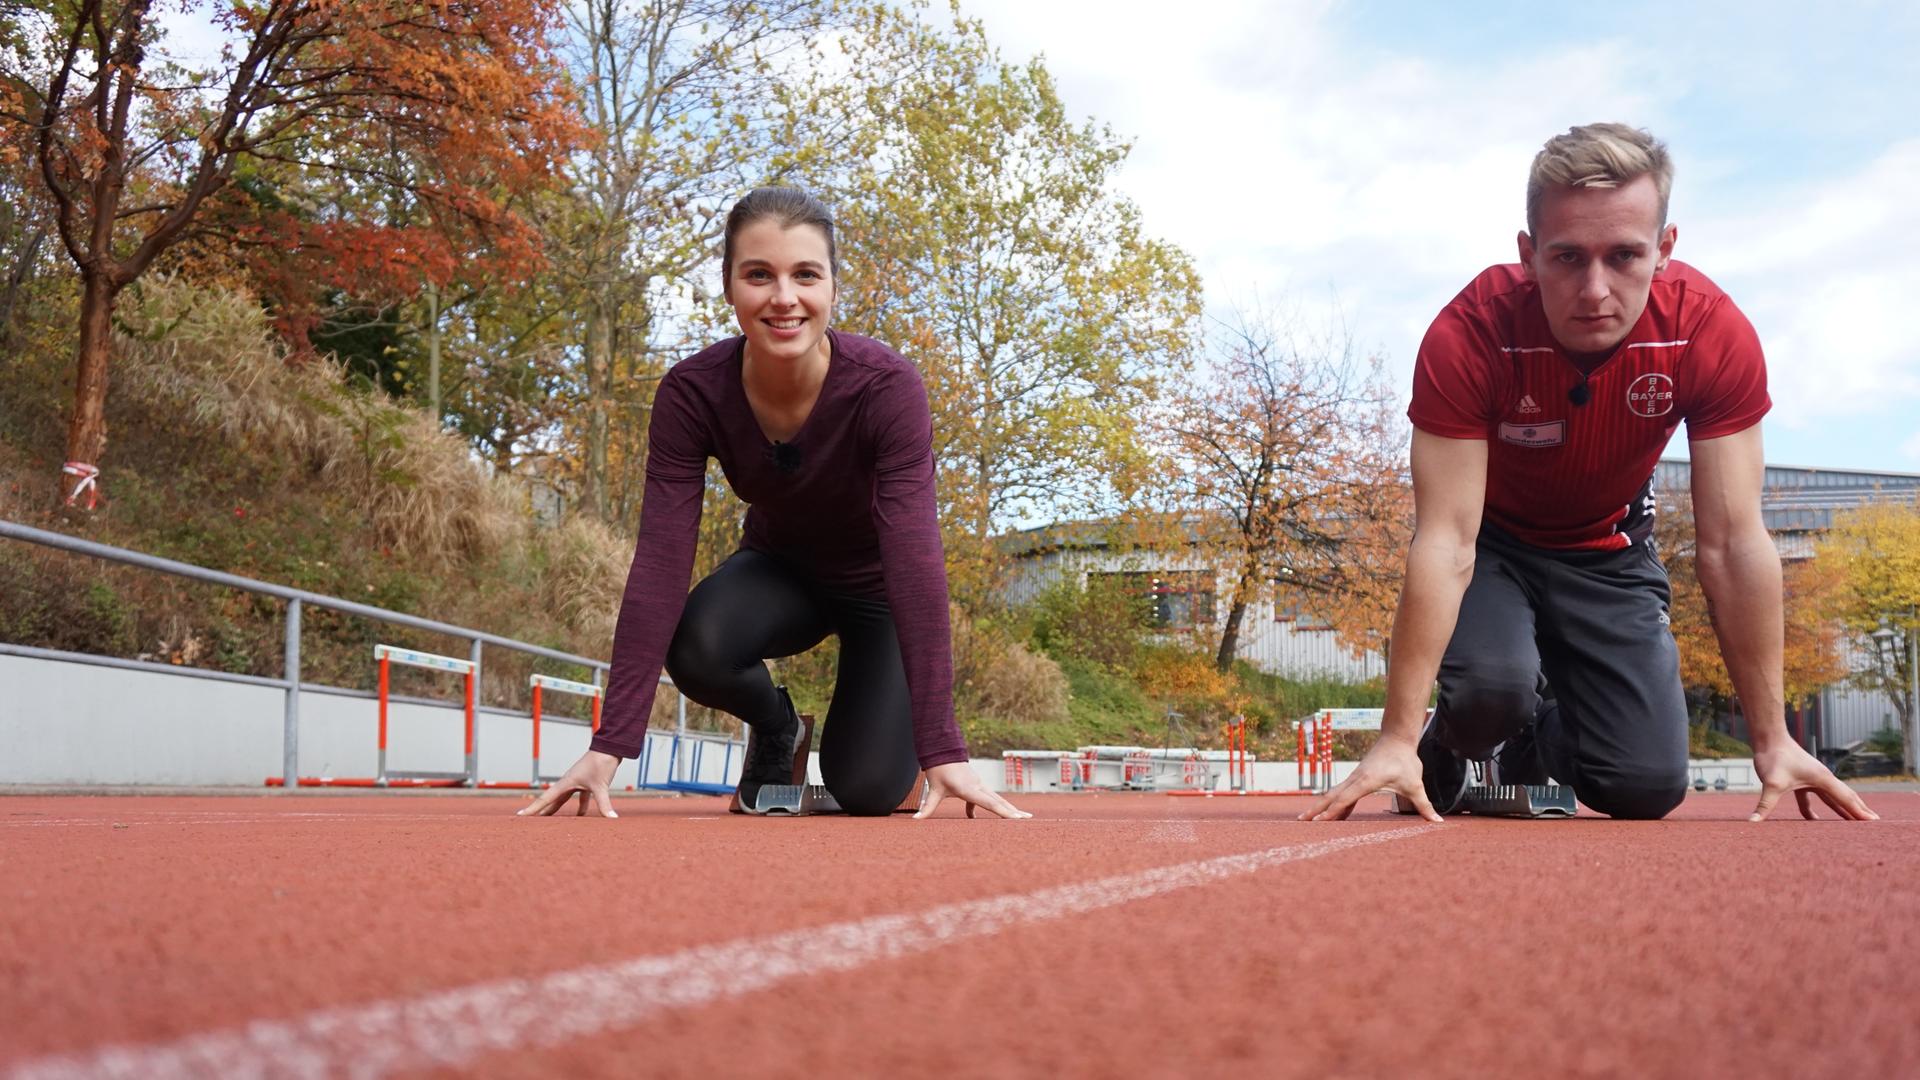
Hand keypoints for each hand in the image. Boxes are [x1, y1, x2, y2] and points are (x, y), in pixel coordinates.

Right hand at [517, 749, 621, 817]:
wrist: (610, 747)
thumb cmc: (602, 763)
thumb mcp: (601, 786)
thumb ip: (604, 804)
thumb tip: (611, 818)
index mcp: (566, 782)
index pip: (546, 799)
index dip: (533, 808)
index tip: (520, 815)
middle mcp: (569, 782)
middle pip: (552, 800)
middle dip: (541, 810)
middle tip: (530, 820)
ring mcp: (577, 782)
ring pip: (564, 798)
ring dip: (558, 809)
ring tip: (551, 820)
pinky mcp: (587, 782)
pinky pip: (580, 797)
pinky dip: (581, 806)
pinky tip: (581, 816)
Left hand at [913, 762, 1032, 819]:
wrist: (942, 750)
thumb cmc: (938, 769)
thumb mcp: (933, 789)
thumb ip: (927, 807)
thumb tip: (916, 820)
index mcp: (968, 788)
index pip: (989, 803)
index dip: (1003, 812)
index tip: (1016, 818)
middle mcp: (978, 786)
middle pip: (999, 801)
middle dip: (1013, 811)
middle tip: (1028, 819)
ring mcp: (979, 785)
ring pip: (997, 799)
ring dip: (1009, 808)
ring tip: (1024, 817)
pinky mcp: (977, 785)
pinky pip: (988, 798)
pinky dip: (994, 807)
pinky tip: (990, 817)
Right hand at [1299, 734, 1441, 822]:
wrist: (1397, 738)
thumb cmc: (1404, 760)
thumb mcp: (1415, 784)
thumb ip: (1424, 805)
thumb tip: (1436, 821)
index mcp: (1366, 781)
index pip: (1345, 799)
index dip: (1333, 811)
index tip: (1320, 821)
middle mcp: (1355, 779)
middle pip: (1332, 796)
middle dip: (1317, 809)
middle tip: (1301, 821)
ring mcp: (1354, 778)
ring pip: (1334, 794)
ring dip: (1322, 806)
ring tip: (1308, 819)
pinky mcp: (1357, 778)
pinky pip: (1342, 793)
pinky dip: (1335, 804)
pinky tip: (1333, 815)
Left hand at [1748, 741, 1878, 821]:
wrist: (1768, 737)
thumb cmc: (1773, 757)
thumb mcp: (1771, 783)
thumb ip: (1765, 805)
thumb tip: (1753, 822)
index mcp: (1823, 779)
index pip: (1846, 799)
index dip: (1860, 812)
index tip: (1875, 822)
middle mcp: (1822, 778)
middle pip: (1846, 797)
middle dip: (1859, 810)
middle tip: (1875, 823)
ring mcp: (1813, 778)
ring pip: (1832, 797)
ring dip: (1842, 810)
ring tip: (1853, 823)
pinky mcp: (1801, 779)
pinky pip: (1813, 798)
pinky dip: (1815, 810)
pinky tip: (1813, 821)